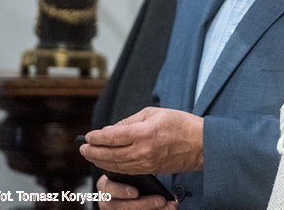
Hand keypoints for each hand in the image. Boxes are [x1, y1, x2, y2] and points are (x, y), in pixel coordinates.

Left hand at [80, 107, 203, 173]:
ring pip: (115, 164)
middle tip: (83, 147)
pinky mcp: (149, 169)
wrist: (200, 144)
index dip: (97, 137)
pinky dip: (113, 166)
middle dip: (93, 151)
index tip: (89, 136)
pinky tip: (107, 162)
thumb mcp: (155, 113)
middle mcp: (142, 150)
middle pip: (109, 153)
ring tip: (90, 155)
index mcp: (144, 132)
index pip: (112, 136)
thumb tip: (112, 129)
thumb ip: (131, 120)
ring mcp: (145, 162)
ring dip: (100, 160)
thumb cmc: (181, 125)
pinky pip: (125, 170)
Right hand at [96, 175, 176, 209]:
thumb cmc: (132, 176)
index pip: (108, 189)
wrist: (133, 184)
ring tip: (170, 205)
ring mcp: (114, 209)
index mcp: (106, 185)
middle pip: (122, 207)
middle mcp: (106, 201)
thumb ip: (136, 169)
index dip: (122, 191)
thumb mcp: (131, 170)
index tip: (136, 193)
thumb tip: (151, 167)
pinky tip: (168, 208)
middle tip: (162, 200)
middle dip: (144, 204)